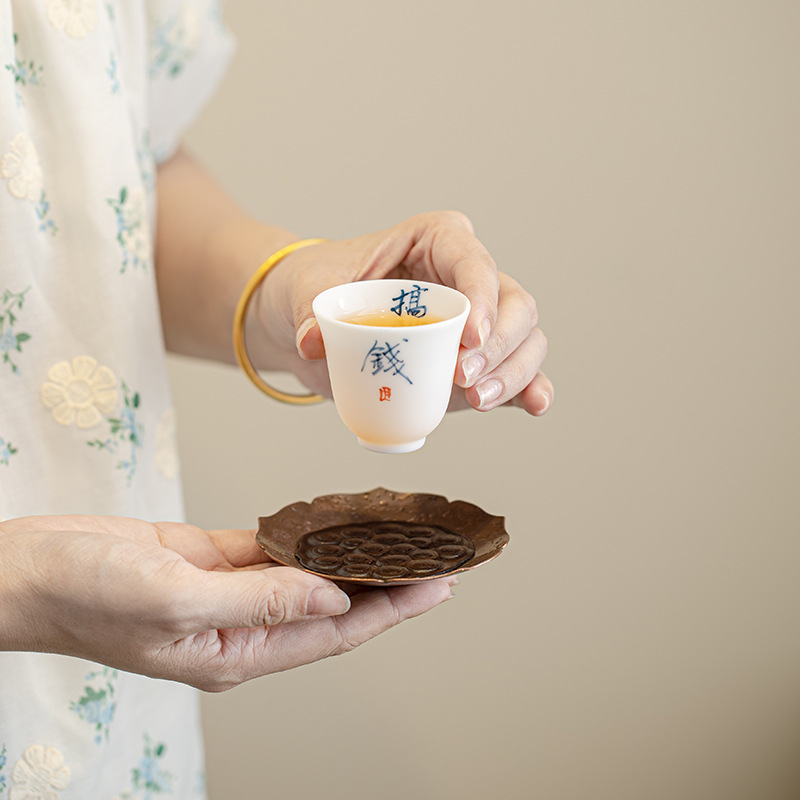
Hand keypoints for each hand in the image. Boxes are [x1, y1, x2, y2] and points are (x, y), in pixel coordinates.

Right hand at [0, 515, 453, 690]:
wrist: (29, 569)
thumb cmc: (87, 596)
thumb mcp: (177, 602)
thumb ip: (261, 601)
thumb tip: (334, 598)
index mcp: (237, 653)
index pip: (336, 632)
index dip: (393, 608)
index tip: (439, 584)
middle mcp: (240, 627)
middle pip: (330, 604)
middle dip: (385, 582)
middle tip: (433, 555)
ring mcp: (225, 592)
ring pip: (303, 573)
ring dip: (347, 554)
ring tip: (394, 534)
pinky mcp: (206, 560)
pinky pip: (268, 548)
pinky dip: (301, 533)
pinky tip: (330, 520)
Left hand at [254, 211, 552, 413]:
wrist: (313, 322)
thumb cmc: (319, 287)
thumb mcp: (309, 290)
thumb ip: (312, 312)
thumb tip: (315, 341)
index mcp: (437, 241)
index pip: (475, 262)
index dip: (483, 297)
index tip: (467, 337)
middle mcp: (467, 279)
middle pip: (514, 303)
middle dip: (498, 343)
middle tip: (463, 378)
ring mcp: (477, 322)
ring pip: (525, 339)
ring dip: (512, 372)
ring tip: (478, 400)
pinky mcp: (475, 361)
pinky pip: (516, 372)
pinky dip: (528, 389)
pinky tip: (535, 405)